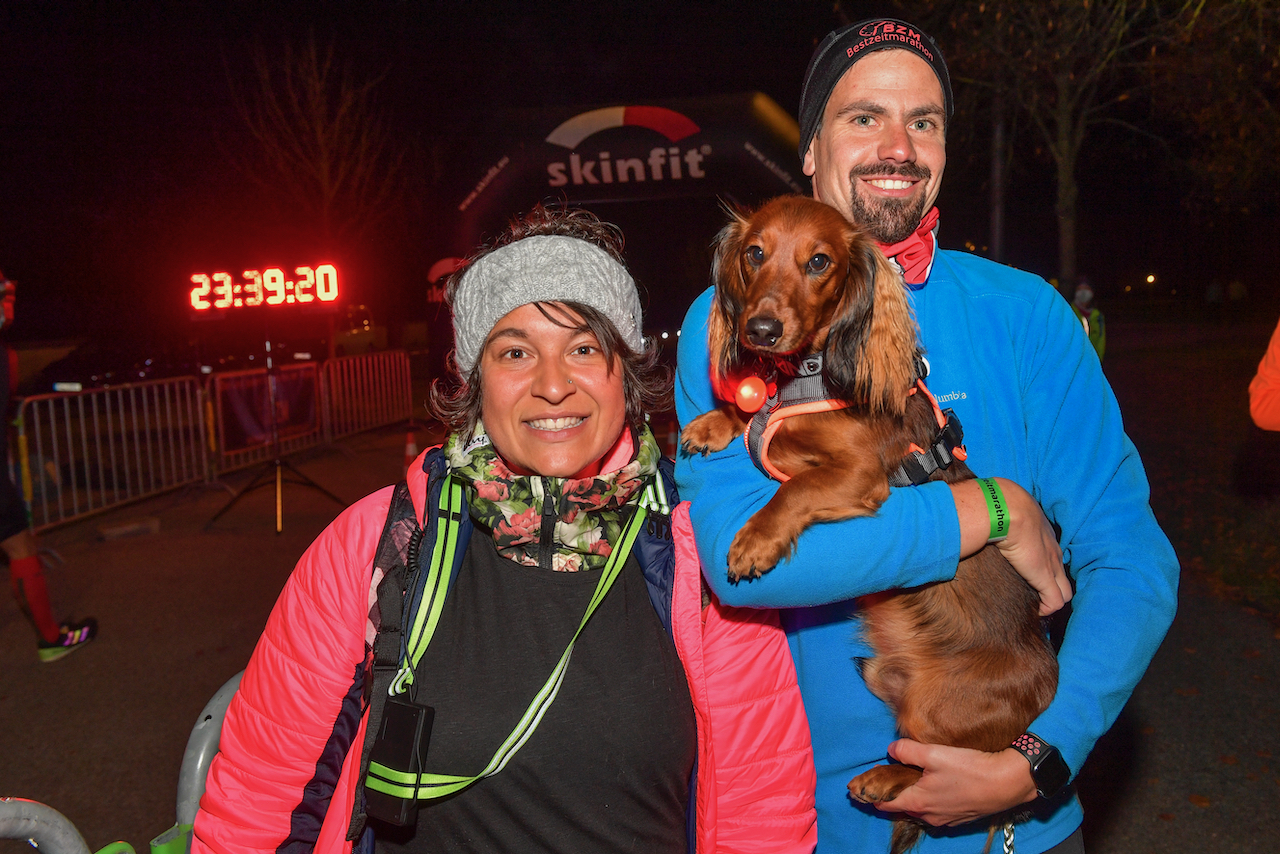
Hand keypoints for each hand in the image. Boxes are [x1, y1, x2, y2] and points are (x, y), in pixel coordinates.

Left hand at [870, 740, 1036, 826]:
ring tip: (907, 780)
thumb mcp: (934, 753)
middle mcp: (930, 815)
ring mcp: (946, 819)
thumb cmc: (970, 768)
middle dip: (890, 794)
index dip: (869, 795)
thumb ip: (907, 750)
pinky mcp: (961, 816)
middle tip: (883, 779)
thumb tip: (891, 750)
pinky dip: (929, 799)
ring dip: (911, 797)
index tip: (855, 790)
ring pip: (920, 809)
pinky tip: (934, 786)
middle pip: (902, 806)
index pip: (885, 803)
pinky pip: (937, 810)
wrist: (1008, 782)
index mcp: (918, 801)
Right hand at [952, 478, 1071, 615]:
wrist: (1004, 507)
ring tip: (1034, 606)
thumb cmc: (996, 505)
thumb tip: (971, 516)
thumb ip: (994, 516)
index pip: (1050, 554)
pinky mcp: (1045, 577)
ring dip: (1049, 600)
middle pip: (1061, 575)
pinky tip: (1035, 611)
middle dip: (1051, 587)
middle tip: (1034, 597)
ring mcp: (1052, 564)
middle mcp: (1052, 549)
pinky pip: (1055, 601)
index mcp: (1041, 533)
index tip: (1026, 574)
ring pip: (1063, 590)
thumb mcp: (1001, 509)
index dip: (1041, 567)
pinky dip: (1046, 609)